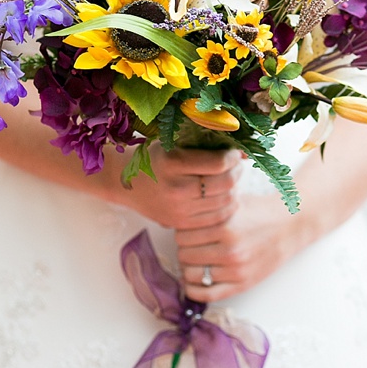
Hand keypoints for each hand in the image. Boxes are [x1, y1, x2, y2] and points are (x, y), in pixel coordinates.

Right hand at [117, 142, 242, 229]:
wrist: (125, 182)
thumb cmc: (154, 157)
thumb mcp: (174, 143)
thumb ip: (204, 145)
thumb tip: (241, 151)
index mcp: (172, 162)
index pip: (219, 163)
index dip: (233, 157)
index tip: (234, 152)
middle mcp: (176, 188)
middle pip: (225, 184)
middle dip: (238, 171)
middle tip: (236, 165)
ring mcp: (178, 210)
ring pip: (225, 202)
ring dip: (234, 189)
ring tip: (230, 179)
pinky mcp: (180, 223)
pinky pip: (216, 218)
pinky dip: (226, 206)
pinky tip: (223, 196)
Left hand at [176, 193, 295, 302]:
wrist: (290, 225)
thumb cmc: (259, 211)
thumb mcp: (233, 201)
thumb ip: (207, 205)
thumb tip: (177, 209)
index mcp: (225, 227)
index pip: (182, 234)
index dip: (181, 230)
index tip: (187, 228)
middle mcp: (230, 251)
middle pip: (184, 254)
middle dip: (184, 248)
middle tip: (192, 243)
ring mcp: (236, 270)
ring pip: (190, 274)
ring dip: (188, 266)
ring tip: (196, 258)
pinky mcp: (242, 284)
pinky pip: (206, 294)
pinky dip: (193, 289)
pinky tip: (193, 280)